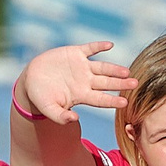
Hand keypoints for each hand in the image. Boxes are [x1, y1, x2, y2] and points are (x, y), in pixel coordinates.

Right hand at [14, 41, 131, 123]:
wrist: (31, 79)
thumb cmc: (41, 98)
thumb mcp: (48, 109)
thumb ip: (60, 116)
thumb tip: (74, 119)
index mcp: (81, 95)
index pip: (100, 99)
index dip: (112, 101)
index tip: (124, 103)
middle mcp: (85, 81)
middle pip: (107, 83)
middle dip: (120, 83)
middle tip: (134, 84)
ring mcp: (82, 67)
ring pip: (102, 67)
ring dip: (114, 68)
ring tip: (126, 71)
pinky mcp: (75, 53)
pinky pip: (90, 48)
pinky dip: (98, 46)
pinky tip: (109, 45)